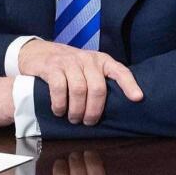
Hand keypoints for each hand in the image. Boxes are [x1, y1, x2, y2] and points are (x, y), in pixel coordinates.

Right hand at [17, 40, 142, 124]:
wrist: (37, 52)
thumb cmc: (68, 67)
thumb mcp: (88, 69)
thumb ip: (100, 81)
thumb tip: (115, 108)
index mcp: (102, 61)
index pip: (120, 71)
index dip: (130, 85)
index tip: (137, 98)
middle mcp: (88, 59)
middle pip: (98, 88)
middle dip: (94, 110)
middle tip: (89, 122)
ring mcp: (69, 61)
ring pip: (79, 90)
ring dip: (77, 110)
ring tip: (74, 119)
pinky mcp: (52, 66)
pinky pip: (60, 87)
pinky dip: (60, 104)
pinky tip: (59, 111)